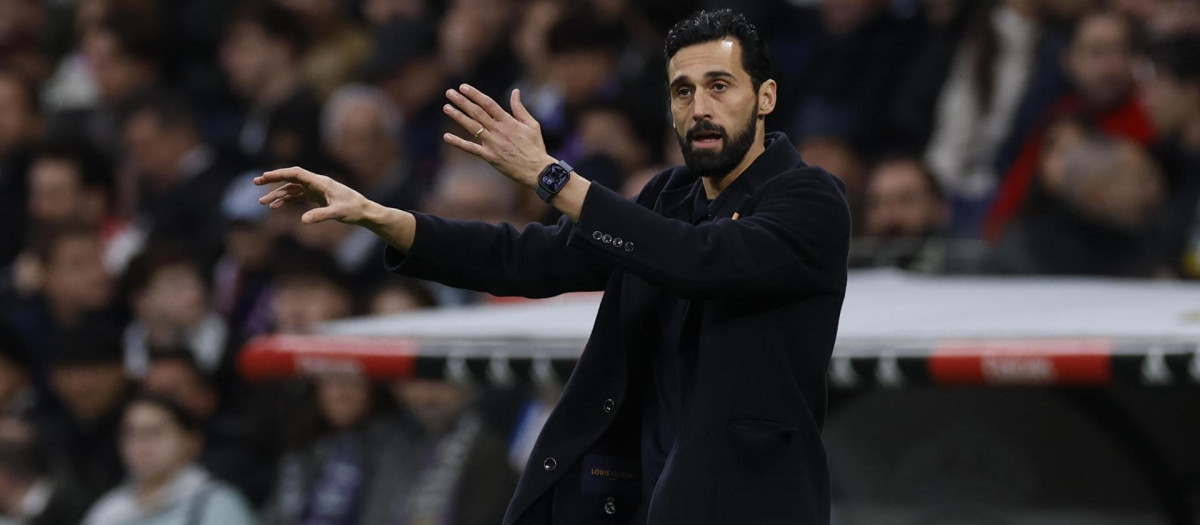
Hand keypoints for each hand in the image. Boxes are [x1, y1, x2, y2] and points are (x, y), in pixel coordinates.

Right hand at [255, 167, 374, 225]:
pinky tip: (275, 207)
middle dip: (273, 180)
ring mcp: (315, 190)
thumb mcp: (338, 213)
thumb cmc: (353, 210)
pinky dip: (286, 200)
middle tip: (256, 182)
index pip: (296, 174)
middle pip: (291, 178)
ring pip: (292, 189)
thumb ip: (320, 215)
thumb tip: (302, 221)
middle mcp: (316, 183)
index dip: (280, 174)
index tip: (265, 176)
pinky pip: (297, 196)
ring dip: (277, 194)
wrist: (364, 211)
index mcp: (320, 182)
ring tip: (262, 203)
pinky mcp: (316, 197)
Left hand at [443, 84, 554, 187]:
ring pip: (472, 127)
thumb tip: (515, 92)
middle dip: (462, 101)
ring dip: (458, 116)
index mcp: (508, 121)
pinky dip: (458, 143)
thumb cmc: (535, 146)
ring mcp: (492, 144)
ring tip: (446, 107)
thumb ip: (520, 108)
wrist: (536, 170)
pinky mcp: (489, 156)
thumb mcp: (532, 124)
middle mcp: (498, 130)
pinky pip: (471, 148)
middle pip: (477, 113)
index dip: (475, 94)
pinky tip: (446, 136)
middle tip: (449, 93)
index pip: (488, 104)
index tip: (463, 87)